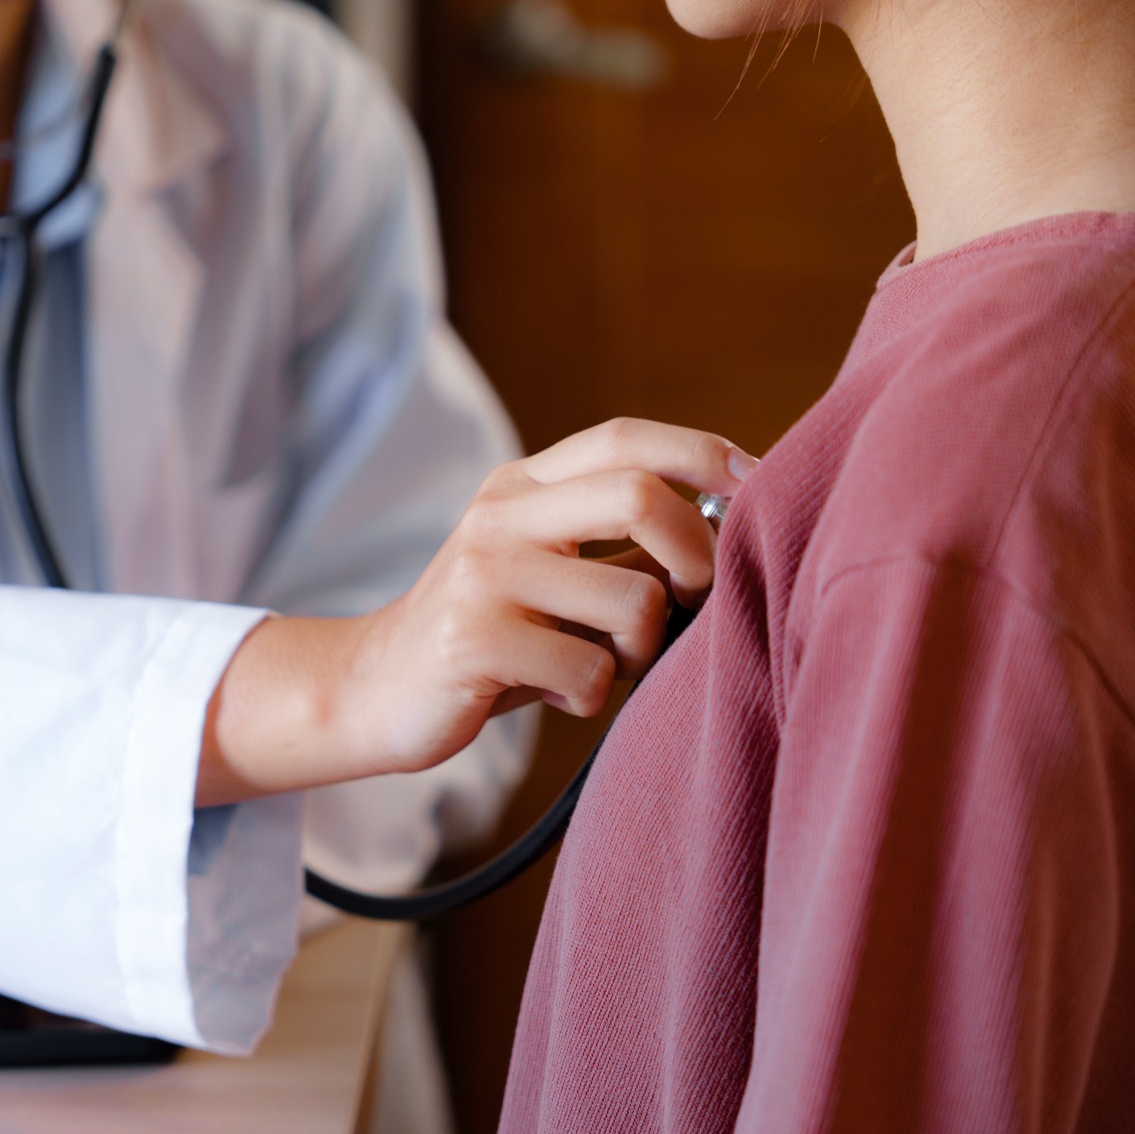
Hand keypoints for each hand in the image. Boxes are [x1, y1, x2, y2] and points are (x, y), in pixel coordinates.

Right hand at [199, 417, 755, 803]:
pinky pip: (588, 669)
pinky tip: (559, 694)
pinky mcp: (474, 638)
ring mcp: (484, 573)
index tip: (760, 484)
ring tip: (603, 664)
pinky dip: (593, 695)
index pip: (626, 438)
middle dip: (697, 556)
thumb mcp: (542, 565)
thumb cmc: (491, 635)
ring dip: (642, 649)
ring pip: (631, 600)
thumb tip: (735, 522)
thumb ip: (614, 539)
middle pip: (640, 496)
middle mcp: (501, 514)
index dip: (704, 454)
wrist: (374, 688)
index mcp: (522, 484)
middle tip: (694, 601)